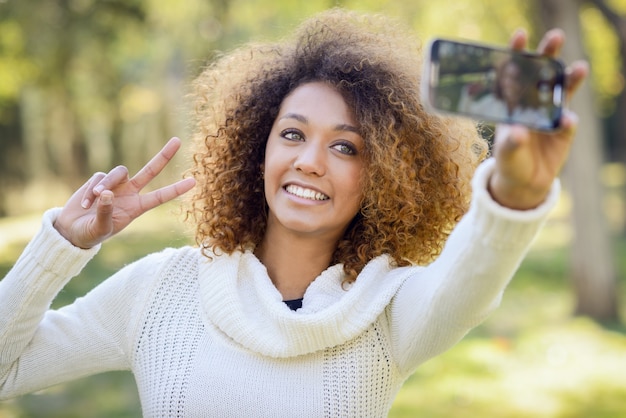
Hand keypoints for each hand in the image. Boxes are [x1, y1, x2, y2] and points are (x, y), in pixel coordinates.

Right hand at [54, 137, 195, 248]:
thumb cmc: (90, 234)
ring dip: (107, 183)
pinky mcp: (99, 180)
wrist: (71, 230)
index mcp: (137, 208)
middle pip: (150, 170)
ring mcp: (116, 185)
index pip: (160, 197)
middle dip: (164, 155)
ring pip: (119, 172)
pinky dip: (91, 190)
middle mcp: (130, 193)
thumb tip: (108, 193)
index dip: (176, 189)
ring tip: (96, 198)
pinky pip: (99, 178)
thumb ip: (105, 213)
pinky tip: (85, 204)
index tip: (194, 182)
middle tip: (178, 140)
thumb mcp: (99, 228)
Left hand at [489, 29, 588, 209]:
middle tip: (556, 37)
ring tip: (579, 67)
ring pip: (562, 92)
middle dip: (548, 55)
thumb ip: (511, 142)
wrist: (524, 182)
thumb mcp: (504, 152)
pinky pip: (568, 123)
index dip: (516, 54)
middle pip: (542, 75)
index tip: (520, 36)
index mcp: (513, 103)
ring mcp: (551, 115)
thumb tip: (520, 132)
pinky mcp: (564, 131)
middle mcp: (533, 104)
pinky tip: (567, 121)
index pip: (514, 74)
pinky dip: (568, 122)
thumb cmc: (509, 160)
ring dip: (570, 80)